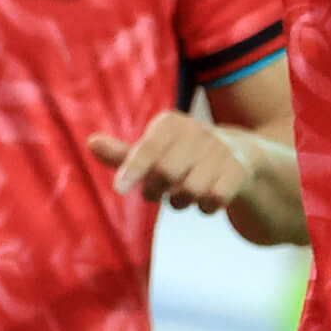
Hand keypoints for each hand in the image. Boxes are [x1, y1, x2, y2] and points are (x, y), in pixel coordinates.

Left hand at [88, 110, 253, 213]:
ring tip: (183, 193)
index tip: (119, 189)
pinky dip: (204, 208)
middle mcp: (197, 130)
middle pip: (166, 172)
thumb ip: (122, 154)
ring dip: (180, 202)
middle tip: (154, 193)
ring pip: (190, 191)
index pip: (148, 147)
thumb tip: (90, 142)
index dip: (133, 168)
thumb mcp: (153, 153)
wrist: (239, 157)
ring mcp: (221, 150)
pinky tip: (205, 199)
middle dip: (154, 191)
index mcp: (171, 123)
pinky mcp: (238, 170)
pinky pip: (213, 200)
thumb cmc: (182, 156)